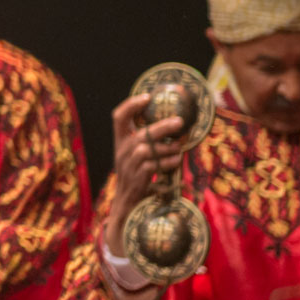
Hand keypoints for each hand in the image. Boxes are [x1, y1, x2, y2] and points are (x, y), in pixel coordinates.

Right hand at [106, 92, 185, 253]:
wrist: (128, 202)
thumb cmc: (139, 173)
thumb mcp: (138, 153)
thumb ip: (150, 139)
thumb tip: (176, 122)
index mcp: (121, 140)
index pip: (119, 117)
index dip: (131, 104)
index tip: (148, 97)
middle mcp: (122, 150)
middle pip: (140, 133)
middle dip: (162, 126)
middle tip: (180, 122)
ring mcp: (128, 165)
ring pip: (148, 150)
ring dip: (168, 148)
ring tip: (180, 148)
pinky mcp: (137, 178)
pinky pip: (154, 166)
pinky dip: (168, 162)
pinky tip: (177, 160)